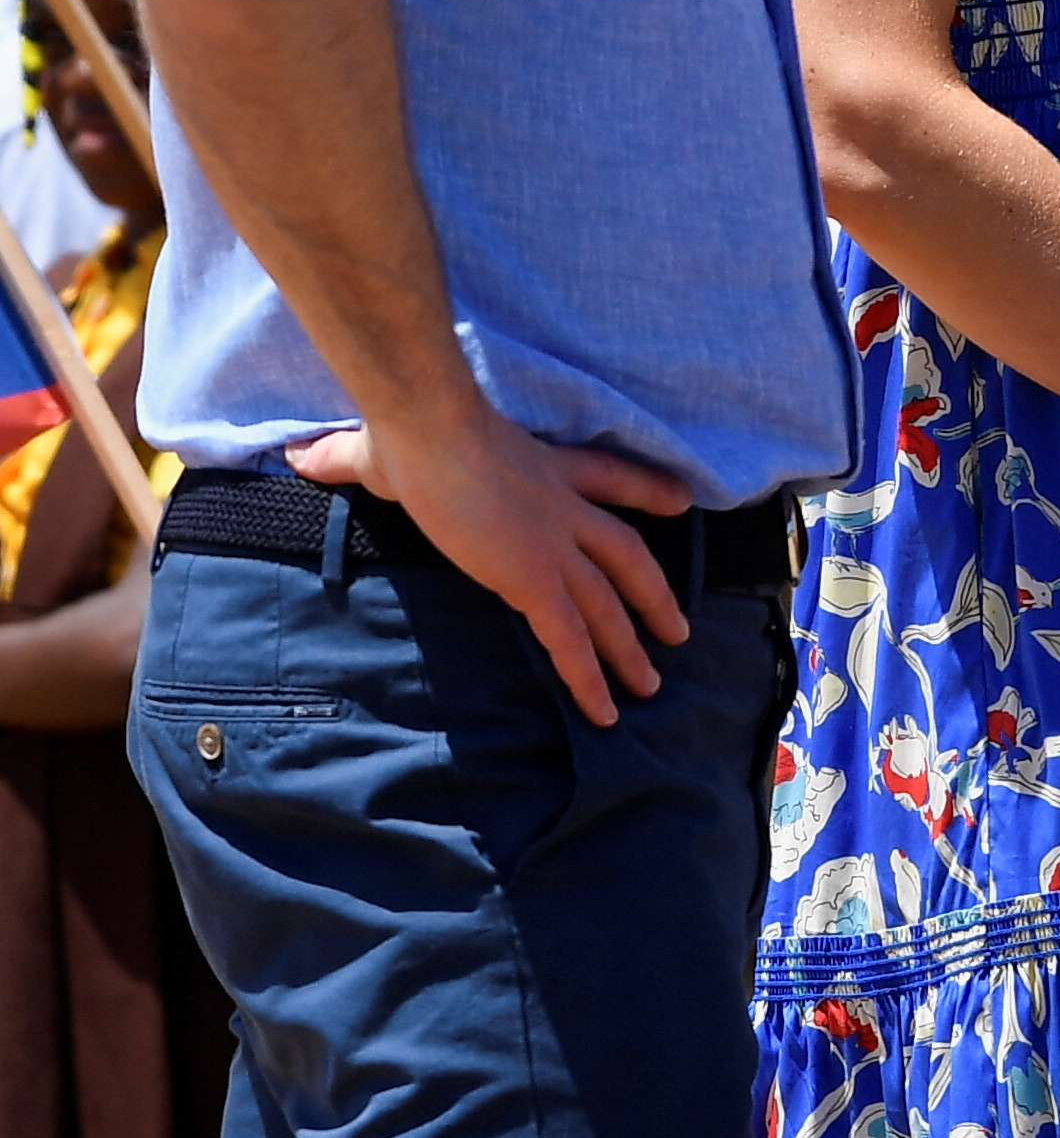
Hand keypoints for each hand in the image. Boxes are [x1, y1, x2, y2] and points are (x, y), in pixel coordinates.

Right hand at [287, 404, 692, 727]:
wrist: (430, 426)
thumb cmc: (408, 429)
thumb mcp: (386, 445)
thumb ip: (348, 458)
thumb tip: (302, 457)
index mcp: (545, 466)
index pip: (609, 477)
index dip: (647, 491)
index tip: (680, 504)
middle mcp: (563, 508)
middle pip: (626, 556)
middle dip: (653, 596)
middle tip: (678, 631)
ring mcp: (554, 544)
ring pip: (608, 605)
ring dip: (631, 648)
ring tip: (652, 685)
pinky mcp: (533, 577)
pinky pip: (570, 637)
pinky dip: (588, 675)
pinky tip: (602, 711)